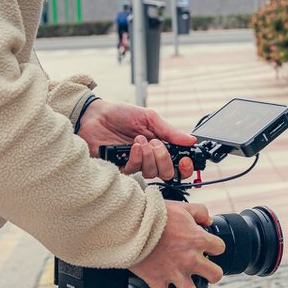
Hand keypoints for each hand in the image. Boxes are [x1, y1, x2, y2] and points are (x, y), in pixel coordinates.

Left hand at [77, 98, 196, 179]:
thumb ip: (170, 131)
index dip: (185, 167)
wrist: (96, 115)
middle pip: (167, 173)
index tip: (184, 160)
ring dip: (149, 156)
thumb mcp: (149, 118)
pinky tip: (133, 146)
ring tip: (140, 140)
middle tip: (157, 144)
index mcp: (161, 145)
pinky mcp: (120, 166)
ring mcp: (136, 163)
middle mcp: (150, 157)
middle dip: (165, 160)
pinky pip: (134, 170)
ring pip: (151, 173)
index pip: (179, 164)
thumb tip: (191, 140)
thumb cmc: (121, 114)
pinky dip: (137, 157)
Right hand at [129, 201, 224, 287]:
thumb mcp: (182, 207)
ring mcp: (174, 272)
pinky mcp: (157, 281)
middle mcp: (190, 259)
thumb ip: (200, 211)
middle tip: (205, 273)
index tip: (209, 247)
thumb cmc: (155, 215)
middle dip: (212, 275)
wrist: (132, 225)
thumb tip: (208, 221)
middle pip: (215, 276)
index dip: (215, 247)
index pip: (219, 248)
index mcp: (198, 240)